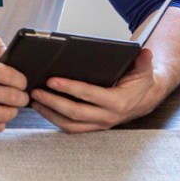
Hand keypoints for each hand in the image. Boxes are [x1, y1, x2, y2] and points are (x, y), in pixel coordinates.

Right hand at [0, 36, 28, 131]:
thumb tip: (9, 51)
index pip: (8, 75)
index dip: (21, 80)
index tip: (22, 81)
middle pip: (11, 97)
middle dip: (22, 96)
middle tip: (21, 94)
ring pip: (6, 114)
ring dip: (13, 109)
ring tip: (10, 103)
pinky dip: (1, 120)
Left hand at [28, 48, 161, 132]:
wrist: (145, 100)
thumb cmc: (140, 83)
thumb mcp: (144, 70)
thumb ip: (143, 62)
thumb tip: (145, 52)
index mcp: (118, 102)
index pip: (89, 95)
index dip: (69, 88)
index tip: (52, 80)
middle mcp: (107, 116)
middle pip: (74, 112)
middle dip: (52, 102)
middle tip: (35, 91)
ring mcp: (99, 124)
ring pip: (69, 124)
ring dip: (49, 113)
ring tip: (34, 101)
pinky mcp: (93, 127)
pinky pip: (71, 127)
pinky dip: (55, 119)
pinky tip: (43, 109)